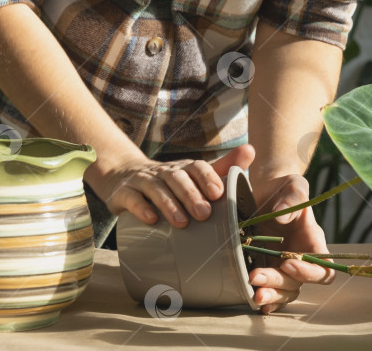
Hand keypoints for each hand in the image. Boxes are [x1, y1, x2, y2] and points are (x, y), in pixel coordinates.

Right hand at [90, 144, 255, 226]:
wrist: (121, 177)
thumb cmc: (167, 182)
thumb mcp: (192, 174)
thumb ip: (222, 167)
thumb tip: (251, 149)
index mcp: (182, 168)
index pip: (196, 167)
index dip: (207, 178)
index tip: (218, 193)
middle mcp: (162, 172)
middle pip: (177, 178)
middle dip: (191, 195)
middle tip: (204, 214)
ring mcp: (141, 181)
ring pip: (155, 189)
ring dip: (169, 204)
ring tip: (182, 222)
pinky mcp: (122, 194)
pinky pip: (131, 199)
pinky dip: (141, 208)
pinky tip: (151, 219)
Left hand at [247, 174, 334, 313]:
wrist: (265, 190)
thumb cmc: (284, 188)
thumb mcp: (293, 185)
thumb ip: (292, 199)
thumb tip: (281, 216)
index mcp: (312, 242)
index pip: (323, 267)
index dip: (308, 272)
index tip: (287, 263)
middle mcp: (299, 258)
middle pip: (297, 284)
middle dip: (278, 284)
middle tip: (255, 277)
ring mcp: (281, 265)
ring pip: (284, 291)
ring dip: (270, 296)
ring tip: (253, 296)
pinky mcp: (263, 265)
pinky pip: (268, 288)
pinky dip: (263, 298)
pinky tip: (250, 301)